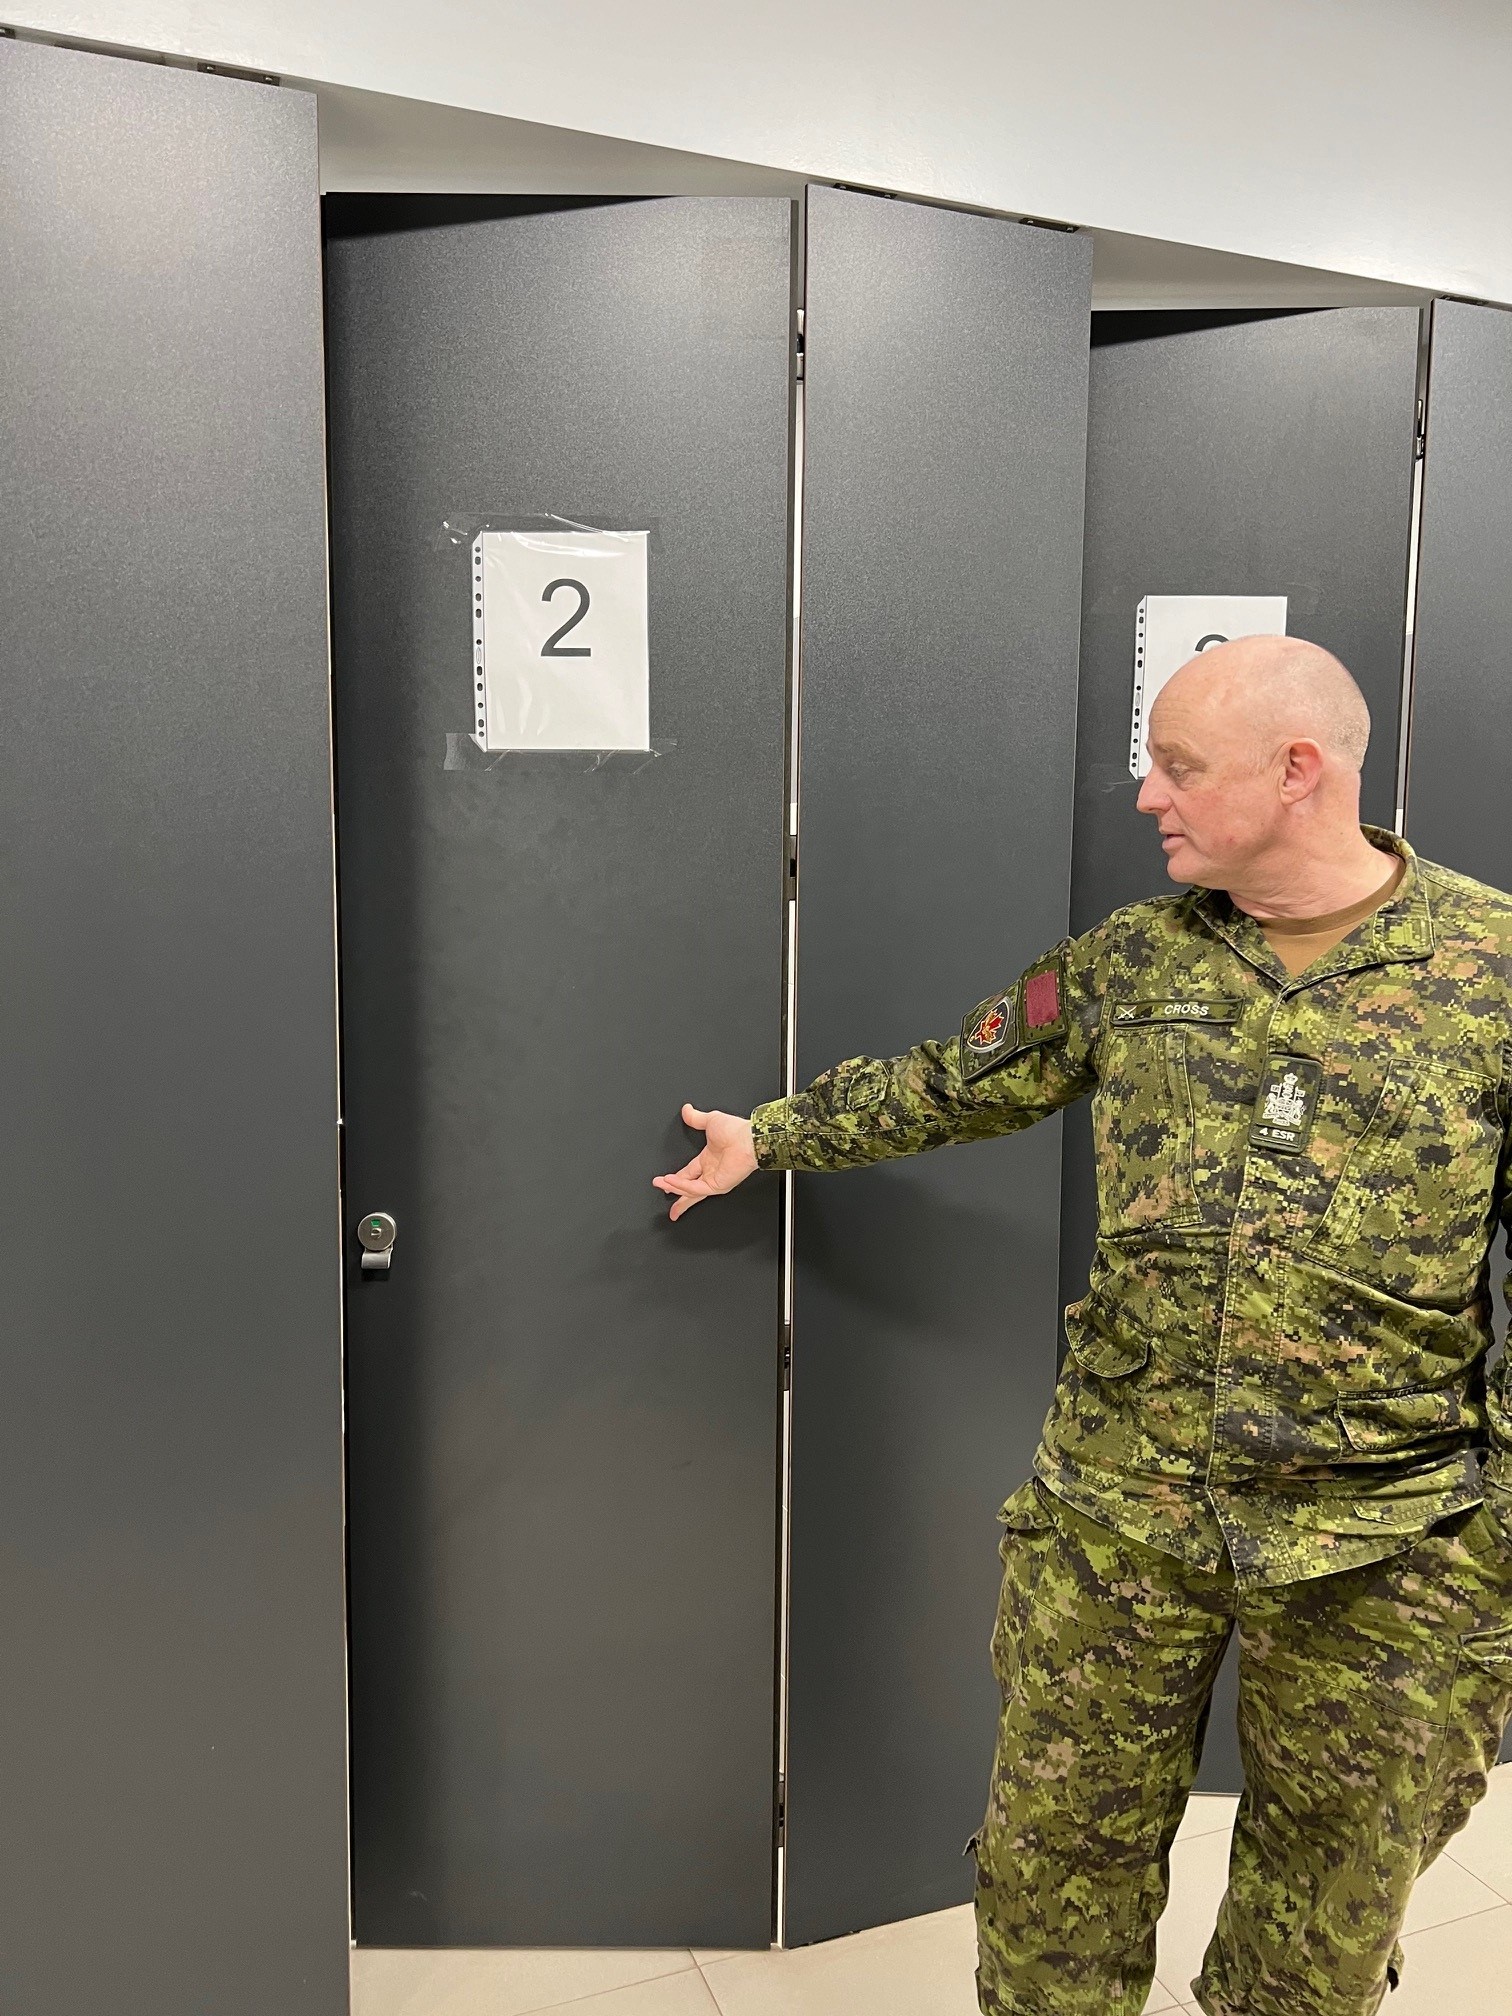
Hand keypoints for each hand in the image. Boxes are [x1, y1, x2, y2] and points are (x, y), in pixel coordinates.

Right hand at [653, 1104, 758, 1220]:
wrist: (748, 1138)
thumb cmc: (737, 1131)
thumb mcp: (711, 1121)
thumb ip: (696, 1118)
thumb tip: (687, 1110)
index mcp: (708, 1159)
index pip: (688, 1173)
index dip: (675, 1178)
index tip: (664, 1180)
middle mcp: (711, 1171)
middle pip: (688, 1188)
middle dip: (674, 1191)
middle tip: (661, 1190)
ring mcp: (714, 1180)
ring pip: (690, 1191)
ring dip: (674, 1187)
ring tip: (661, 1184)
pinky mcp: (717, 1185)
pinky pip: (696, 1188)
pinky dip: (682, 1185)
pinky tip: (672, 1181)